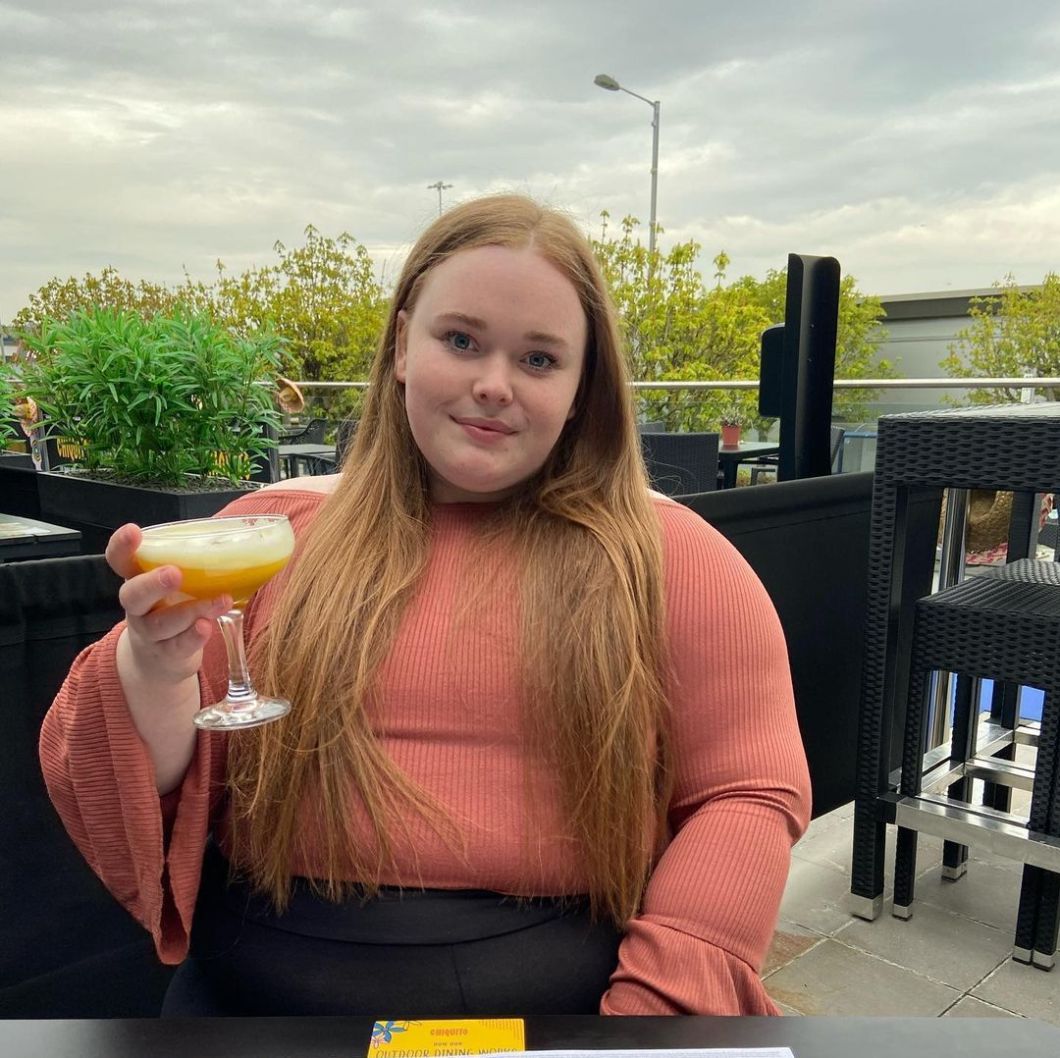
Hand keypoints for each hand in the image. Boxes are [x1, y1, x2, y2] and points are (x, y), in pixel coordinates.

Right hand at [107, 523, 231, 685]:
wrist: (158, 659)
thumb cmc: (173, 607)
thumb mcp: (176, 584)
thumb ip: (195, 565)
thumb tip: (246, 543)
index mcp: (139, 579)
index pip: (120, 560)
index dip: (122, 546)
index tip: (134, 531)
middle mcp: (138, 606)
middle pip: (133, 594)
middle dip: (153, 583)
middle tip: (174, 574)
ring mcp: (149, 633)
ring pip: (161, 623)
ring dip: (191, 611)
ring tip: (220, 601)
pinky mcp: (166, 654)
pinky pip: (177, 646)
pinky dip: (193, 637)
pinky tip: (207, 627)